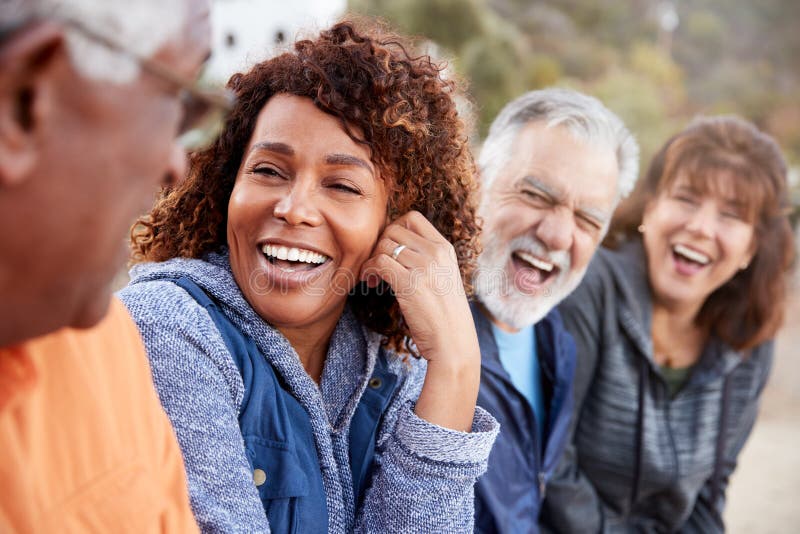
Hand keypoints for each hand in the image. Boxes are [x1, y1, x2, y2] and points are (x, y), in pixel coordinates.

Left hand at [359, 211, 480, 430]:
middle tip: (376, 266)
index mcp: (445, 248)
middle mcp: (436, 253)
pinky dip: (368, 271)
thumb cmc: (445, 316)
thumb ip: (426, 259)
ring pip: (383, 246)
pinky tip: (370, 284)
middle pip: (393, 229)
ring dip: (371, 260)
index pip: (413, 217)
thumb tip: (394, 247)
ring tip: (372, 278)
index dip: (393, 228)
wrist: (453, 342)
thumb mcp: (443, 277)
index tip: (388, 249)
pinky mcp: (410, 283)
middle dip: (379, 245)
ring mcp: (424, 267)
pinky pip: (379, 263)